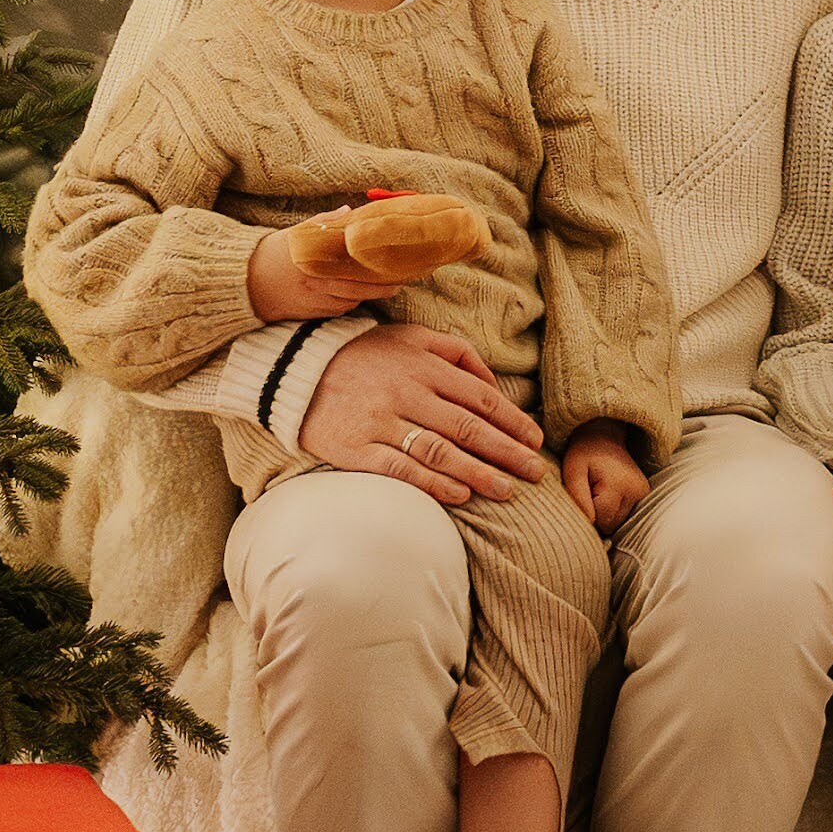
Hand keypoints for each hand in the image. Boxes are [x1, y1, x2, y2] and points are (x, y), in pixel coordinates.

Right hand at [248, 213, 407, 325]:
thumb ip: (324, 222)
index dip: (375, 269)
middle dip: (380, 289)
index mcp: (313, 260)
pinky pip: (335, 312)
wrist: (243, 283)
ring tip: (385, 290)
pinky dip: (348, 305)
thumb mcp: (296, 233)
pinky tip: (357, 297)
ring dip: (366, 297)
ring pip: (348, 302)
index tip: (395, 266)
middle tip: (399, 284)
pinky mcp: (307, 315)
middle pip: (356, 289)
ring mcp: (311, 301)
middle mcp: (314, 283)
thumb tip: (350, 211)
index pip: (351, 265)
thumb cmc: (272, 254)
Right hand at [293, 322, 548, 504]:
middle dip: (507, 452)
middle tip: (535, 472)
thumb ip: (457, 352)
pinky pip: (402, 470)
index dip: (513, 422)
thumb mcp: (411, 336)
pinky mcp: (357, 449)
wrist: (297, 369)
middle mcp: (407, 393)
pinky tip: (461, 495)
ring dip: (478, 473)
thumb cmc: (365, 353)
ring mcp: (381, 423)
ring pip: (440, 452)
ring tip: (507, 490)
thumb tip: (494, 385)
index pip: (481, 399)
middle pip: (468, 429)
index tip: (535, 441)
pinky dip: (434, 484)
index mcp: (424, 365)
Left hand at [560, 425, 650, 534]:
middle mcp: (637, 490)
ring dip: (605, 513)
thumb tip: (590, 524)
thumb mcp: (572, 472)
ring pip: (617, 522)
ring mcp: (643, 492)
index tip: (582, 493)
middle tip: (590, 491)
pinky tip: (608, 494)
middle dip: (596, 514)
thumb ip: (578, 498)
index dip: (586, 513)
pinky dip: (613, 510)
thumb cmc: (583, 454)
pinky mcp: (644, 494)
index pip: (600, 520)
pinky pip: (624, 515)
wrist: (603, 436)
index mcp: (619, 484)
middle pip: (611, 524)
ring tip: (599, 492)